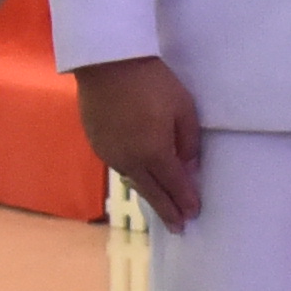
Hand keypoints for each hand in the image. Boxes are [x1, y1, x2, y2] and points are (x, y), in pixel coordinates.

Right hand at [74, 56, 204, 230]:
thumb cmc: (153, 81)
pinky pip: (120, 167)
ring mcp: (110, 154)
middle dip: (167, 211)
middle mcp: (130, 160)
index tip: (193, 214)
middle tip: (178, 227)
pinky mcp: (97, 144)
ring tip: (160, 206)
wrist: (108, 62)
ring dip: (149, 194)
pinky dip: (133, 176)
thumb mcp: (183, 107)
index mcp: (154, 152)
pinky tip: (140, 179)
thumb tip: (188, 167)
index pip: (174, 185)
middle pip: (152, 192)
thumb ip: (188, 141)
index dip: (185, 201)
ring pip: (134, 181)